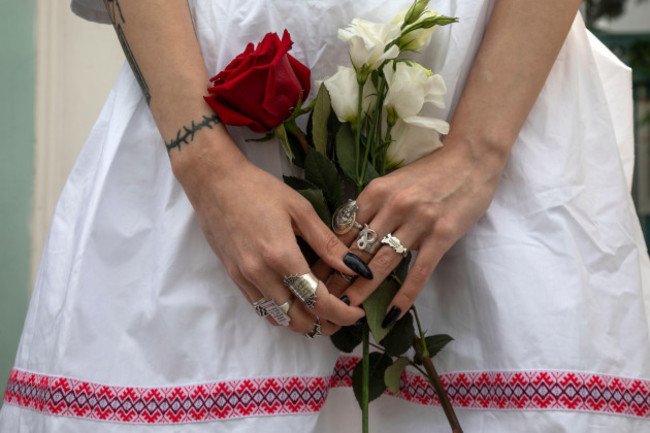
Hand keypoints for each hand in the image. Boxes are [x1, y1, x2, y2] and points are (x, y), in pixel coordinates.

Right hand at [174, 132, 368, 335]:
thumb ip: (327, 243)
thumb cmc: (259, 189)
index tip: (357, 313)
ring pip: (278, 319)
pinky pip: (261, 308)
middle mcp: (260, 274)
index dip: (341, 313)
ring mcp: (244, 278)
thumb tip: (354, 267)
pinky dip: (283, 313)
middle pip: (298, 319)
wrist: (214, 182)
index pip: (317, 300)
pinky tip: (295, 300)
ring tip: (322, 312)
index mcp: (281, 255)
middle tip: (342, 315)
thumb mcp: (300, 209)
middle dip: (325, 324)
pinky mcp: (233, 277)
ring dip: (303, 323)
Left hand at [319, 137, 506, 326]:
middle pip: (359, 249)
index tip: (314, 274)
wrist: (471, 158)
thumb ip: (372, 205)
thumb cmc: (431, 171)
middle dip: (338, 277)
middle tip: (322, 299)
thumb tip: (348, 233)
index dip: (326, 255)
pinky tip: (391, 314)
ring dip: (362, 290)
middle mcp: (393, 206)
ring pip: (383, 263)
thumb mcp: (393, 181)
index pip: (345, 230)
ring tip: (346, 310)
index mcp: (377, 191)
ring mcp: (418, 222)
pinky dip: (404, 296)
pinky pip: (418, 272)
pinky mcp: (441, 236)